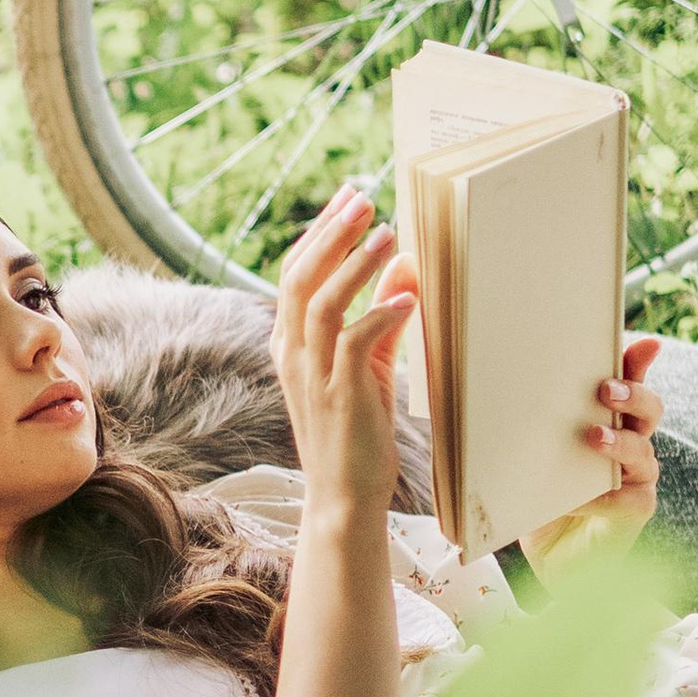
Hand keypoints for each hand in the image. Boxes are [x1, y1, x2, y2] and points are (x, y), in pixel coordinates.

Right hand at [271, 189, 418, 533]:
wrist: (344, 497)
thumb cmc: (356, 433)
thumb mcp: (368, 368)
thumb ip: (382, 319)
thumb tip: (405, 268)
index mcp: (290, 343)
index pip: (294, 273)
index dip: (320, 233)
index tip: (347, 199)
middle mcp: (293, 354)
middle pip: (301, 277)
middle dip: (331, 233)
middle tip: (363, 199)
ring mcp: (313, 375)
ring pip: (323, 302)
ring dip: (355, 264)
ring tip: (386, 234)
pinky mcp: (341, 395)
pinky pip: (355, 342)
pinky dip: (380, 314)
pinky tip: (407, 297)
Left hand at [521, 335, 663, 582]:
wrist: (551, 558)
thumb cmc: (542, 500)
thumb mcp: (531, 458)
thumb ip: (528, 429)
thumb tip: (487, 395)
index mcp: (611, 423)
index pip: (630, 385)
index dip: (638, 363)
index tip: (645, 343)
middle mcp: (632, 446)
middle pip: (649, 409)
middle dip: (633, 394)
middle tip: (605, 390)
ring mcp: (639, 479)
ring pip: (642, 450)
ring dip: (619, 442)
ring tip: (593, 437)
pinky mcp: (636, 511)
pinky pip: (627, 498)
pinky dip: (601, 496)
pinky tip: (579, 500)